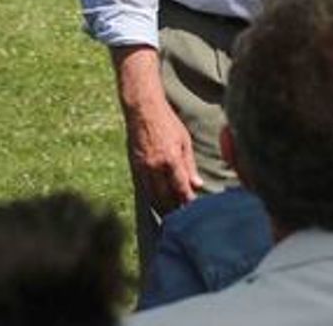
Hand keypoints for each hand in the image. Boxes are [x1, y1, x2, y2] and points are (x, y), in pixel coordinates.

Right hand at [124, 95, 201, 214]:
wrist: (143, 110)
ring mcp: (143, 168)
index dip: (187, 202)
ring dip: (162, 209)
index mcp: (171, 160)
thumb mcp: (185, 141)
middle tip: (183, 221)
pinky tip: (158, 204)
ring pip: (153, 197)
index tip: (194, 212)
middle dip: (175, 210)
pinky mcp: (134, 167)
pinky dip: (152, 199)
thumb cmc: (168, 122)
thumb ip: (190, 165)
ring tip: (171, 218)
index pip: (181, 189)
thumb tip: (198, 185)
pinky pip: (144, 189)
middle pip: (166, 198)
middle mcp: (155, 167)